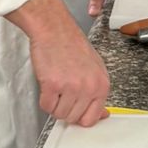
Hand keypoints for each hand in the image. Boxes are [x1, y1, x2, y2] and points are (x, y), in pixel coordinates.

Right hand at [6, 0, 109, 126]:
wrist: (54, 28)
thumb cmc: (71, 44)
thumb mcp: (94, 68)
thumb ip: (97, 92)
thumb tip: (102, 114)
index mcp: (102, 84)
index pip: (92, 118)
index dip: (80, 116)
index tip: (75, 110)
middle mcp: (89, 87)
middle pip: (74, 118)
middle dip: (65, 109)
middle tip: (62, 92)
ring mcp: (71, 87)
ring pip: (59, 114)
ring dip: (54, 104)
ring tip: (56, 86)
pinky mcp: (52, 85)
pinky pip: (46, 106)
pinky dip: (45, 100)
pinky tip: (48, 85)